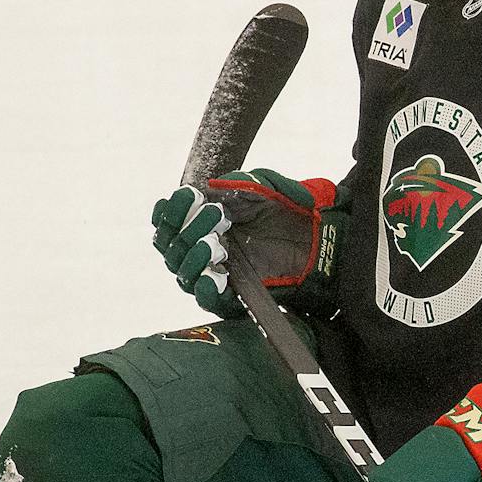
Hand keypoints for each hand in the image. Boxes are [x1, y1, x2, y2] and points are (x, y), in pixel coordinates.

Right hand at [150, 170, 340, 318]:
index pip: (166, 218)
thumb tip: (208, 188)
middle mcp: (199, 246)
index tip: (190, 197)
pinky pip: (206, 298)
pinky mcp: (229, 297)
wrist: (315, 239)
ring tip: (215, 243)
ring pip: (182, 270)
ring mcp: (212, 272)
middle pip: (169, 245)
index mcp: (199, 220)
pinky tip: (214, 275)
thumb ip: (236, 183)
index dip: (171, 210)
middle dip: (186, 228)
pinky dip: (205, 287)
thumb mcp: (262, 187)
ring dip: (193, 255)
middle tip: (214, 215)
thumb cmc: (285, 212)